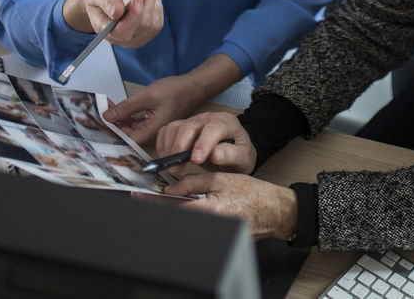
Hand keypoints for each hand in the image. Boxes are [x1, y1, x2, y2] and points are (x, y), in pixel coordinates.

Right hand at [64, 0, 163, 47]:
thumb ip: (106, 1)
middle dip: (147, 3)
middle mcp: (118, 39)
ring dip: (153, 2)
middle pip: (142, 26)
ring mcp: (133, 39)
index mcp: (103, 28)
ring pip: (152, 25)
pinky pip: (157, 23)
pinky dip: (157, 6)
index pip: (122, 31)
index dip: (134, 14)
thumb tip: (117, 12)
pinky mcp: (145, 35)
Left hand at [102, 73, 205, 144]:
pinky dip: (128, 114)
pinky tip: (121, 106)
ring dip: (120, 117)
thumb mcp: (148, 96)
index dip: (112, 130)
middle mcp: (152, 133)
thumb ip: (127, 107)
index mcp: (151, 131)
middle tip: (103, 108)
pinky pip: (136, 122)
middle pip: (127, 134)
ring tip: (109, 105)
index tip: (101, 119)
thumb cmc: (176, 91)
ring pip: (131, 127)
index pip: (126, 138)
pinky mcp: (153, 121)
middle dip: (114, 122)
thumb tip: (108, 116)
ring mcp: (152, 127)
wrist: (194, 86)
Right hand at [155, 111, 256, 173]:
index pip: (213, 128)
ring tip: (172, 166)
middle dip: (181, 147)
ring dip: (170, 147)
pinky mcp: (182, 127)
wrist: (234, 152)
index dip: (203, 143)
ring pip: (175, 127)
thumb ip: (232, 156)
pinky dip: (163, 144)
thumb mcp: (243, 159)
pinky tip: (166, 158)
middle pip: (189, 126)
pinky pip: (167, 130)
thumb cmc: (239, 155)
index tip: (196, 160)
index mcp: (227, 122)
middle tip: (177, 169)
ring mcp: (194, 121)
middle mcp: (209, 118)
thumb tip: (216, 154)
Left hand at [164, 171, 297, 241]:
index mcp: (208, 210)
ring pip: (186, 219)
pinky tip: (193, 204)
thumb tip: (171, 188)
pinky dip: (190, 213)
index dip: (154, 200)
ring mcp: (212, 232)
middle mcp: (208, 225)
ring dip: (178, 208)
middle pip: (177, 215)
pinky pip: (197, 223)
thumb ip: (193, 182)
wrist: (272, 210)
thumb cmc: (252, 193)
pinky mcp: (215, 235)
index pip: (173, 206)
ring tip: (178, 197)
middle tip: (158, 194)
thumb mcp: (220, 179)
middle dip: (166, 204)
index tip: (141, 196)